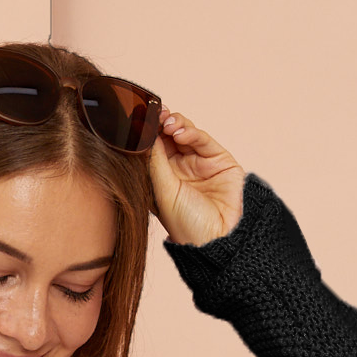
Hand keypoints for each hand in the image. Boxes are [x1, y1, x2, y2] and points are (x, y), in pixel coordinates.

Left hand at [149, 111, 245, 247]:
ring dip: (175, 124)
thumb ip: (155, 162)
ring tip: (167, 123)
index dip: (146, 135)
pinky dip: (191, 132)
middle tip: (152, 116)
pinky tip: (179, 132)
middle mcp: (180, 170)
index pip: (152, 150)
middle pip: (167, 138)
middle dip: (160, 124)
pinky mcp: (219, 160)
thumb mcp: (164, 193)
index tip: (137, 122)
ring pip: (185, 134)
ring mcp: (199, 164)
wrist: (220, 240)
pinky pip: (202, 140)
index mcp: (162, 181)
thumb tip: (145, 135)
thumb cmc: (188, 226)